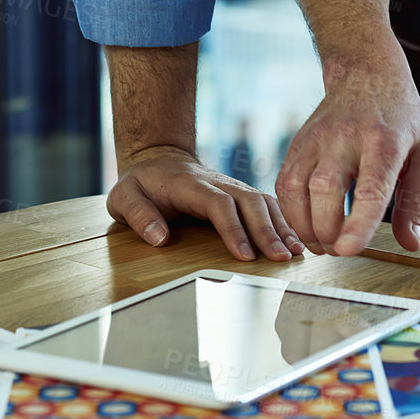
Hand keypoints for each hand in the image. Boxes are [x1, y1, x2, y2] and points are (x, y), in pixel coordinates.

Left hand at [107, 145, 304, 262]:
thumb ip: (138, 215)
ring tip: (296, 252)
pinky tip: (296, 241)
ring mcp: (232, 186)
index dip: (234, 229)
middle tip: (281, 258)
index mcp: (191, 185)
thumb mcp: (123, 197)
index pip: (218, 204)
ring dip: (281, 225)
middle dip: (267, 230)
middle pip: (249, 201)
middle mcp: (218, 182)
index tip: (245, 255)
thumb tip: (160, 238)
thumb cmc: (141, 184)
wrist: (158, 160)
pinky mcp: (239, 194)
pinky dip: (283, 221)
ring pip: (262, 201)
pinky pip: (266, 204)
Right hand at [275, 41, 419, 256]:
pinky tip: (307, 223)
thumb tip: (410, 244)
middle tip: (338, 250)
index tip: (348, 250)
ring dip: (304, 226)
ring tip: (320, 244)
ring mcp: (317, 137)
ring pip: (296, 187)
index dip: (357, 223)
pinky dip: (290, 211)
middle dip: (326, 231)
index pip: (370, 188)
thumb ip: (416, 202)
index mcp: (385, 141)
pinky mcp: (298, 142)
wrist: (367, 74)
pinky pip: (283, 182)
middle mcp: (347, 136)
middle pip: (325, 190)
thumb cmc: (401, 121)